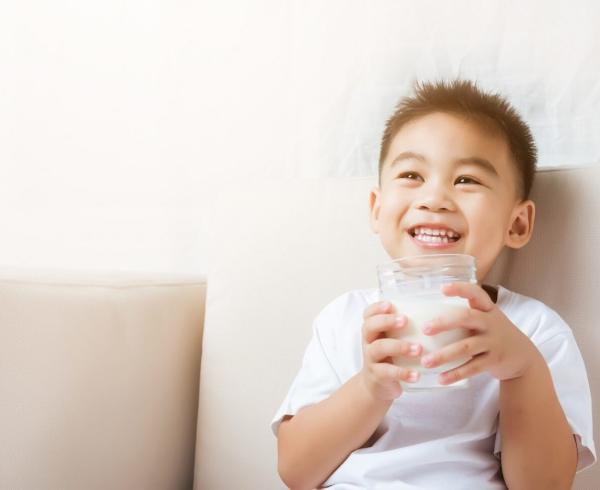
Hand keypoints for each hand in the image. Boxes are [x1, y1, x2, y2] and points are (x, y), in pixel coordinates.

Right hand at [359, 300, 422, 399]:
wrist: (377, 386)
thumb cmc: (389, 358)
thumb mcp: (391, 341)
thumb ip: (403, 329)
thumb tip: (431, 313)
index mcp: (373, 331)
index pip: (368, 314)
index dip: (376, 308)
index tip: (390, 304)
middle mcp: (369, 342)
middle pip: (369, 327)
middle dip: (387, 321)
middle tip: (405, 320)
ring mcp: (371, 359)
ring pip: (379, 348)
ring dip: (399, 346)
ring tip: (418, 349)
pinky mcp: (377, 375)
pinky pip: (388, 372)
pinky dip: (403, 373)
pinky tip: (416, 375)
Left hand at [420, 282, 539, 384]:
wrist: (523, 357)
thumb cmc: (493, 333)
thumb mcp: (485, 319)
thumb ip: (465, 315)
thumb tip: (425, 314)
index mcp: (486, 309)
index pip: (475, 293)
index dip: (460, 288)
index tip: (442, 288)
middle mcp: (490, 322)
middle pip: (466, 318)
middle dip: (444, 323)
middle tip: (425, 329)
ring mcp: (493, 342)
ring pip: (466, 347)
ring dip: (444, 355)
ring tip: (425, 362)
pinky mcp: (494, 360)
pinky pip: (472, 367)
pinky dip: (456, 374)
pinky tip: (441, 379)